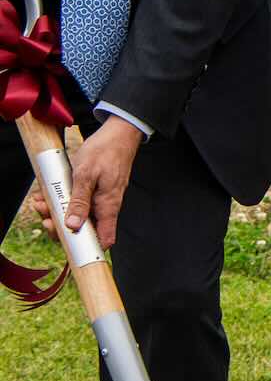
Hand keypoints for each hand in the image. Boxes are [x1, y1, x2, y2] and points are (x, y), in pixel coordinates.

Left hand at [32, 117, 142, 251]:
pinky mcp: (94, 191)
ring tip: (42, 203)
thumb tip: (73, 225)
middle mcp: (105, 206)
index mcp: (108, 205)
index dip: (87, 247)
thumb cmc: (105, 151)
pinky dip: (63, 201)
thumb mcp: (86, 174)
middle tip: (45, 217)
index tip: (67, 243)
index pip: (103, 238)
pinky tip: (49, 195)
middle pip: (84, 229)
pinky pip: (78, 202)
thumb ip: (80, 201)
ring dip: (58, 212)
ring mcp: (100, 198)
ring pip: (78, 215)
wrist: (118, 133)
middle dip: (61, 227)